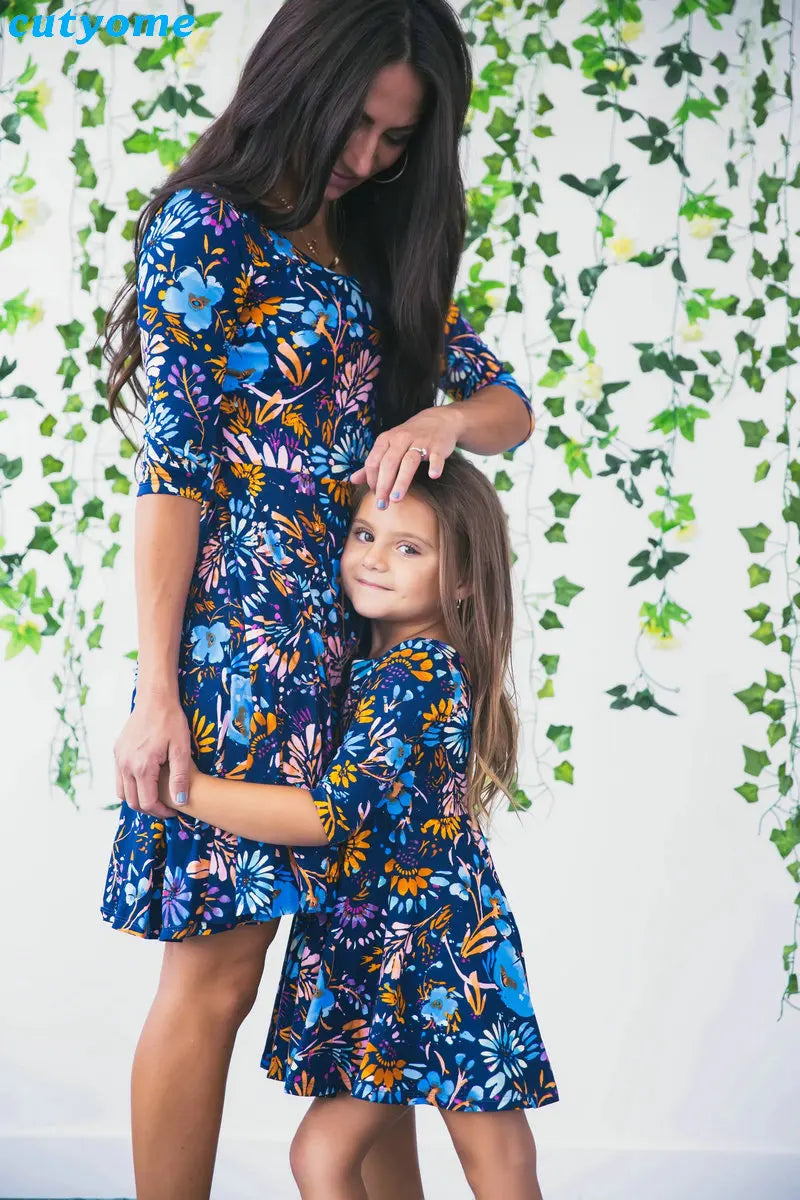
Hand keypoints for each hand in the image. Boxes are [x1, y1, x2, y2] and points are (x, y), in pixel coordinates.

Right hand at [113, 695, 192, 819]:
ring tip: (156, 796)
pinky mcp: (117, 752)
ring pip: (122, 792)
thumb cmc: (171, 721)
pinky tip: (146, 780)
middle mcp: (125, 765)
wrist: (155, 699)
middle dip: (150, 809)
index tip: (174, 812)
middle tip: (166, 807)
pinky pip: (119, 778)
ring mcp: (118, 759)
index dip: (162, 812)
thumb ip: (180, 777)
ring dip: (137, 799)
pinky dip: (130, 786)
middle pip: (132, 801)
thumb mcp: (181, 749)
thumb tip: (180, 802)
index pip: (147, 802)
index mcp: (142, 767)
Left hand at [349, 405, 461, 505]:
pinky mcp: (437, 446)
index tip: (375, 496)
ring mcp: (420, 442)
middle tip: (381, 505)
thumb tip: (352, 480)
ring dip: (402, 480)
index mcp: (386, 440)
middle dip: (383, 485)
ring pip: (409, 461)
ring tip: (396, 498)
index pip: (373, 462)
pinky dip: (434, 465)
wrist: (438, 420)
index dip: (372, 480)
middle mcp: (401, 439)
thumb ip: (372, 464)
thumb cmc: (409, 437)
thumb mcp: (388, 446)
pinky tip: (433, 476)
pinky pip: (435, 456)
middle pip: (389, 463)